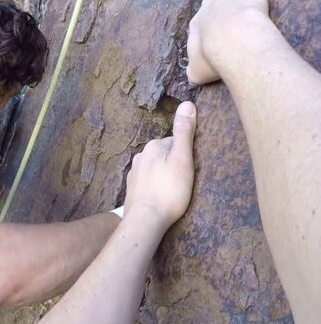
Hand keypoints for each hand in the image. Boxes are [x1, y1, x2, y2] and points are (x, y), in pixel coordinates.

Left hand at [125, 102, 196, 228]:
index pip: (176, 143)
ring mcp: (134, 172)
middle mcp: (140, 155)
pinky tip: (162, 197)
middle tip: (185, 181)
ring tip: (174, 191)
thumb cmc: (169, 190)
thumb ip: (184, 133)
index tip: (192, 169)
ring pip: (156, 168)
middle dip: (175, 164)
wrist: (145, 220)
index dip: (187, 155)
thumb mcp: (182, 159)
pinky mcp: (132, 188)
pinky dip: (156, 186)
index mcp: (153, 146)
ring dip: (165, 175)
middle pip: (165, 154)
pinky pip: (149, 182)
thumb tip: (186, 104)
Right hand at [187, 0, 269, 84]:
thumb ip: (193, 71)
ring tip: (249, 12)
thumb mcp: (198, 72)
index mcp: (195, 25)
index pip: (202, 25)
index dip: (214, 32)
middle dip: (223, 15)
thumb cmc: (216, 57)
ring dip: (234, 0)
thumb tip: (191, 76)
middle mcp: (203, 7)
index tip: (225, 40)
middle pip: (213, 7)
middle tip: (238, 27)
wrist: (234, 39)